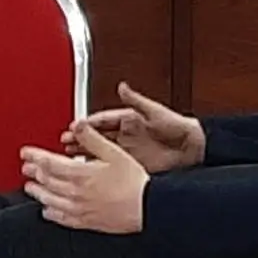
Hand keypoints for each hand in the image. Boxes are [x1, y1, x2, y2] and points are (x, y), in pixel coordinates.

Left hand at [21, 123, 148, 233]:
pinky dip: (51, 214)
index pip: (49, 163)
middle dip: (34, 173)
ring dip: (38, 192)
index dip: (35, 157)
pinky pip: (62, 219)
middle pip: (47, 181)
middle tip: (25, 168)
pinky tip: (47, 211)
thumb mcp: (114, 152)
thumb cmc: (133, 181)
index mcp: (80, 174)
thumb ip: (93, 139)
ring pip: (50, 200)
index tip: (26, 153)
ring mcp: (79, 209)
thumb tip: (78, 125)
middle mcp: (75, 193)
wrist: (146, 207)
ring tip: (30, 188)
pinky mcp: (86, 222)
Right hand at [64, 81, 204, 172]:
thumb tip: (122, 86)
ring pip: (100, 151)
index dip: (86, 123)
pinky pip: (111, 166)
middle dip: (79, 138)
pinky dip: (98, 168)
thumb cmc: (178, 128)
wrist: (194, 150)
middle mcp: (126, 135)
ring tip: (68, 155)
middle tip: (63, 140)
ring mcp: (128, 150)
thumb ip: (136, 100)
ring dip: (84, 152)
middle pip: (96, 136)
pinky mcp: (133, 164)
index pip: (101, 120)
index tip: (73, 125)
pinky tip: (87, 171)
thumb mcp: (156, 112)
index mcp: (129, 119)